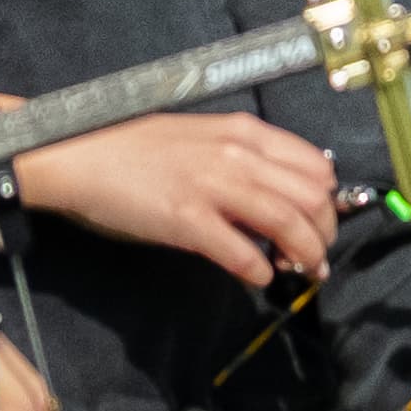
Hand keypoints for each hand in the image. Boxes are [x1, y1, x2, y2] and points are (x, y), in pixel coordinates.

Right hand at [17, 111, 337, 288]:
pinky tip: (258, 278)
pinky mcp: (187, 219)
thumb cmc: (136, 147)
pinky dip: (260, 272)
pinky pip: (242, 253)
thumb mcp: (201, 139)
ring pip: (289, 223)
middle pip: (313, 197)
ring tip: (301, 271)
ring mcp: (213, 185)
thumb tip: (278, 194)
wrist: (80, 153)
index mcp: (244, 132)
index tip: (322, 223)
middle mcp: (238, 154)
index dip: (329, 201)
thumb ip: (241, 160)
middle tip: (316, 256)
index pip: (315, 166)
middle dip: (325, 233)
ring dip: (305, 255)